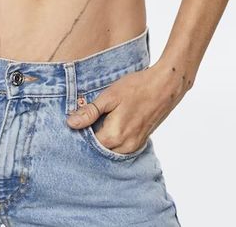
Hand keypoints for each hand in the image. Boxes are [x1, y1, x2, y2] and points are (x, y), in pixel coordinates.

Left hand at [66, 58, 191, 153]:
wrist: (164, 85)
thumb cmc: (136, 87)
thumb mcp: (109, 96)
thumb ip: (90, 112)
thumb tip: (71, 123)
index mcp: (115, 136)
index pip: (89, 143)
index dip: (81, 131)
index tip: (78, 118)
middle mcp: (125, 146)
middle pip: (100, 148)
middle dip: (91, 135)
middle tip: (87, 116)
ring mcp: (135, 145)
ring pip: (110, 148)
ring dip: (103, 137)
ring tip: (101, 117)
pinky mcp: (141, 141)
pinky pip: (121, 146)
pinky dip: (114, 137)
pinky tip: (112, 121)